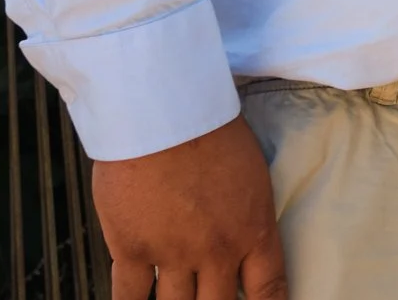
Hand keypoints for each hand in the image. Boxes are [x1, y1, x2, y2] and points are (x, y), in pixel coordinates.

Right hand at [92, 115, 287, 298]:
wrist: (164, 116)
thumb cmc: (212, 129)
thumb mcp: (251, 172)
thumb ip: (246, 212)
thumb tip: (241, 231)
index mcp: (254, 230)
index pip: (268, 288)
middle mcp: (217, 252)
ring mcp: (173, 255)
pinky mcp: (132, 251)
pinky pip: (129, 298)